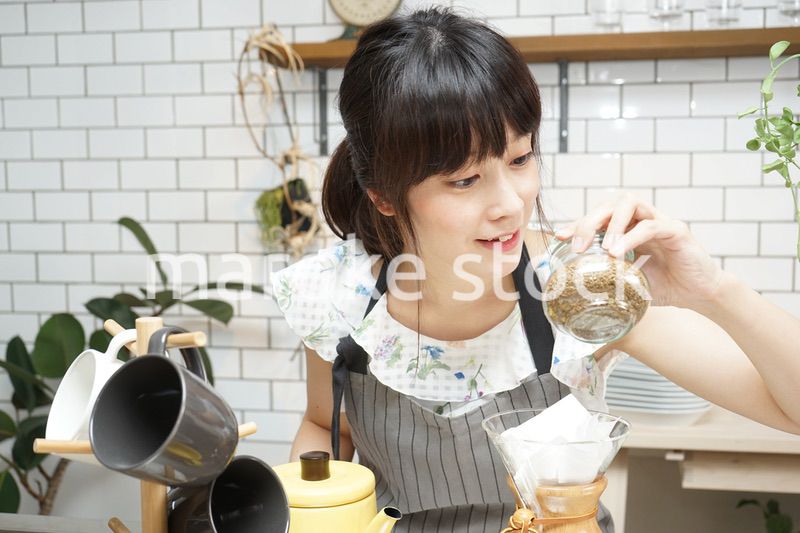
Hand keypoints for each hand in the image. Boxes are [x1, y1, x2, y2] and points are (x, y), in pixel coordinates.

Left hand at [555, 194, 724, 309]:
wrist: (701, 295)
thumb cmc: (665, 285)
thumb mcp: (629, 281)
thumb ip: (607, 277)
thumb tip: (575, 288)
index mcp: (629, 228)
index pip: (599, 217)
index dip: (577, 223)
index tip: (558, 236)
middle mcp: (642, 219)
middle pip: (611, 204)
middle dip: (589, 221)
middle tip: (576, 244)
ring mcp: (660, 221)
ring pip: (630, 203)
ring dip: (611, 224)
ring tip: (601, 248)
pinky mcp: (677, 231)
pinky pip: (651, 225)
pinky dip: (631, 237)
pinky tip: (618, 253)